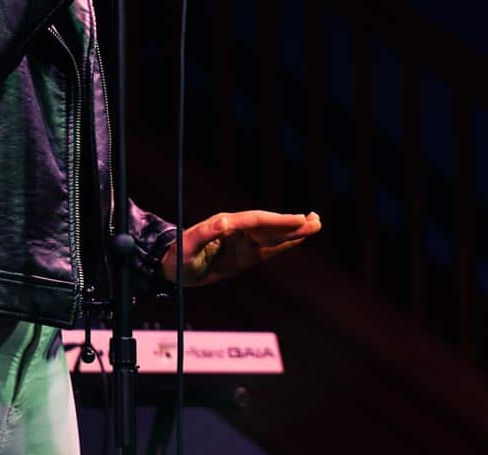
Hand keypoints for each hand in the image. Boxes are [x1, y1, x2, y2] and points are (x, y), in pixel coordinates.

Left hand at [160, 210, 321, 286]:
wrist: (171, 268)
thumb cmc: (176, 258)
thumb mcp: (187, 248)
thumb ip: (204, 235)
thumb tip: (223, 222)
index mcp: (224, 225)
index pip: (256, 221)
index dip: (277, 221)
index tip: (297, 220)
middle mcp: (236, 231)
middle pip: (269, 225)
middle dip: (292, 223)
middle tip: (316, 219)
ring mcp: (241, 242)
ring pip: (272, 236)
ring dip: (293, 231)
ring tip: (315, 225)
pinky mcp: (243, 256)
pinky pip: (267, 249)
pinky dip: (284, 244)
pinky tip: (298, 240)